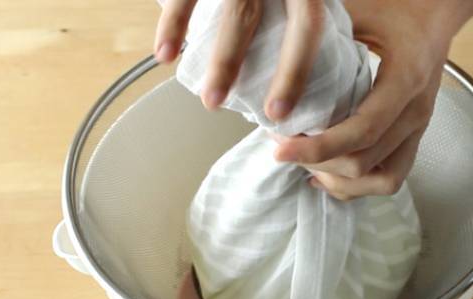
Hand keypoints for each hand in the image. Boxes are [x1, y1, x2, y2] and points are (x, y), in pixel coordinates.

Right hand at [154, 0, 324, 120]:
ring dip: (220, 59)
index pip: (308, 24)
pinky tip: (164, 55)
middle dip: (252, 68)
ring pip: (232, 9)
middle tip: (233, 108)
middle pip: (263, 17)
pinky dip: (173, 22)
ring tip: (209, 100)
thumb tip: (302, 57)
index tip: (278, 113)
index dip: (295, 71)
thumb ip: (299, 5)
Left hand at [274, 0, 472, 200]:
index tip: (281, 149)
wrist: (437, 12)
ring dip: (339, 180)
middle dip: (317, 163)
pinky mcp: (412, 137)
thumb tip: (278, 61)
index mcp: (404, 80)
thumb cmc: (398, 7)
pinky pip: (390, 177)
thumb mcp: (360, 12)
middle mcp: (415, 112)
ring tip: (305, 165)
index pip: (361, 131)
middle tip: (283, 146)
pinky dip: (357, 185)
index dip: (319, 148)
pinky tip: (327, 174)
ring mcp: (417, 129)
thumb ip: (323, 36)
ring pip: (381, 180)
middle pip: (363, 163)